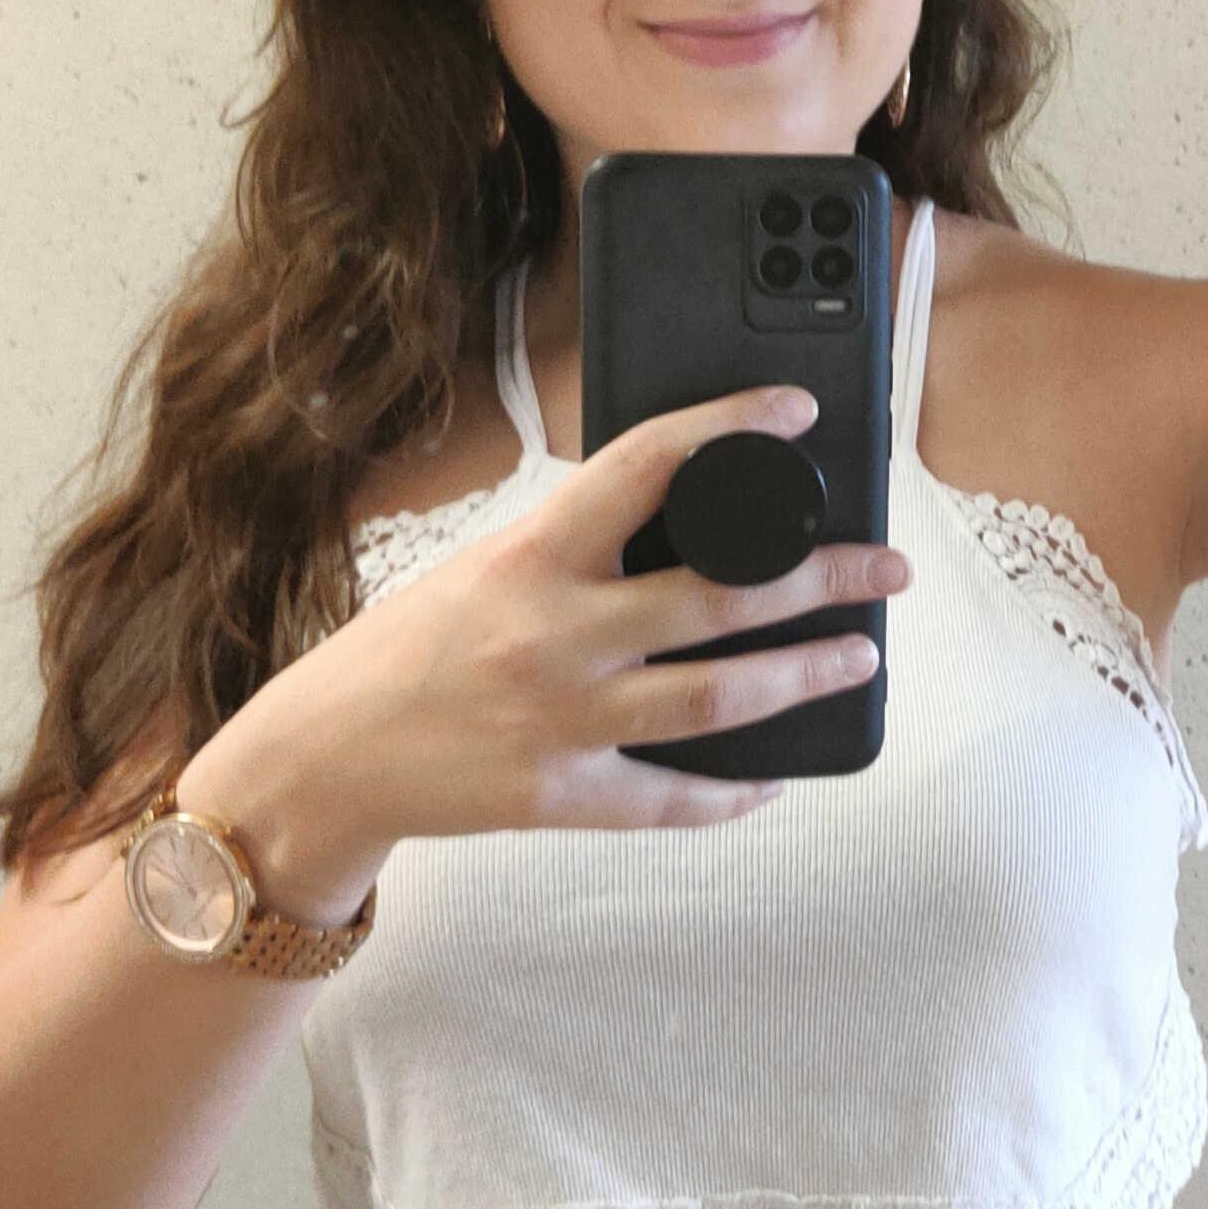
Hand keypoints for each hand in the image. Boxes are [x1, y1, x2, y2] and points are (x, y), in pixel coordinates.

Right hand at [183, 385, 909, 914]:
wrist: (322, 760)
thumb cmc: (401, 649)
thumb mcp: (480, 565)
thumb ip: (570, 546)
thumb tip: (673, 517)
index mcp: (530, 556)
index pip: (646, 466)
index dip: (731, 428)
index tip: (796, 410)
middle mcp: (554, 636)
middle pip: (721, 598)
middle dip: (821, 575)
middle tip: (885, 566)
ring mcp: (563, 722)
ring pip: (720, 698)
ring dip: (806, 673)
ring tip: (859, 652)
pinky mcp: (561, 798)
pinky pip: (674, 798)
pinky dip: (734, 791)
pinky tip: (776, 776)